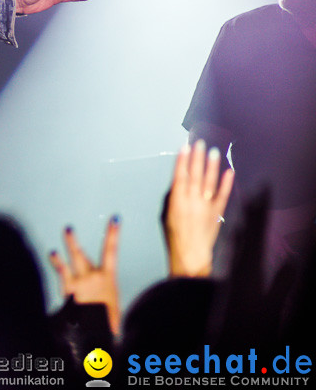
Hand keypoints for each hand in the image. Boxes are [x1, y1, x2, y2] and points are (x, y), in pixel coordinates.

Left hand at [48, 217, 121, 334]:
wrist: (100, 332)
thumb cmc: (107, 321)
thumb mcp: (111, 306)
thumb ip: (104, 295)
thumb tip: (98, 295)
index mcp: (108, 279)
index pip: (111, 251)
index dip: (113, 233)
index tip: (115, 219)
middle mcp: (94, 276)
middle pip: (82, 255)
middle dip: (74, 242)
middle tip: (68, 228)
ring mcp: (80, 281)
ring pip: (72, 260)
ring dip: (66, 247)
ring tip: (60, 237)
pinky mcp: (69, 289)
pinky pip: (62, 272)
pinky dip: (57, 262)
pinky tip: (52, 253)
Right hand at [164, 140, 232, 277]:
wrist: (191, 254)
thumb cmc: (175, 236)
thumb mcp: (167, 214)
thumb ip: (174, 198)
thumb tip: (180, 184)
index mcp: (177, 201)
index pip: (180, 175)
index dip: (182, 160)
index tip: (184, 147)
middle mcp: (192, 200)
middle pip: (194, 174)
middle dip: (197, 157)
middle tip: (199, 143)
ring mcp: (206, 205)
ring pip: (209, 181)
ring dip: (211, 165)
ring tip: (212, 152)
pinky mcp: (217, 212)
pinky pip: (223, 194)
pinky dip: (226, 182)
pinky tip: (229, 171)